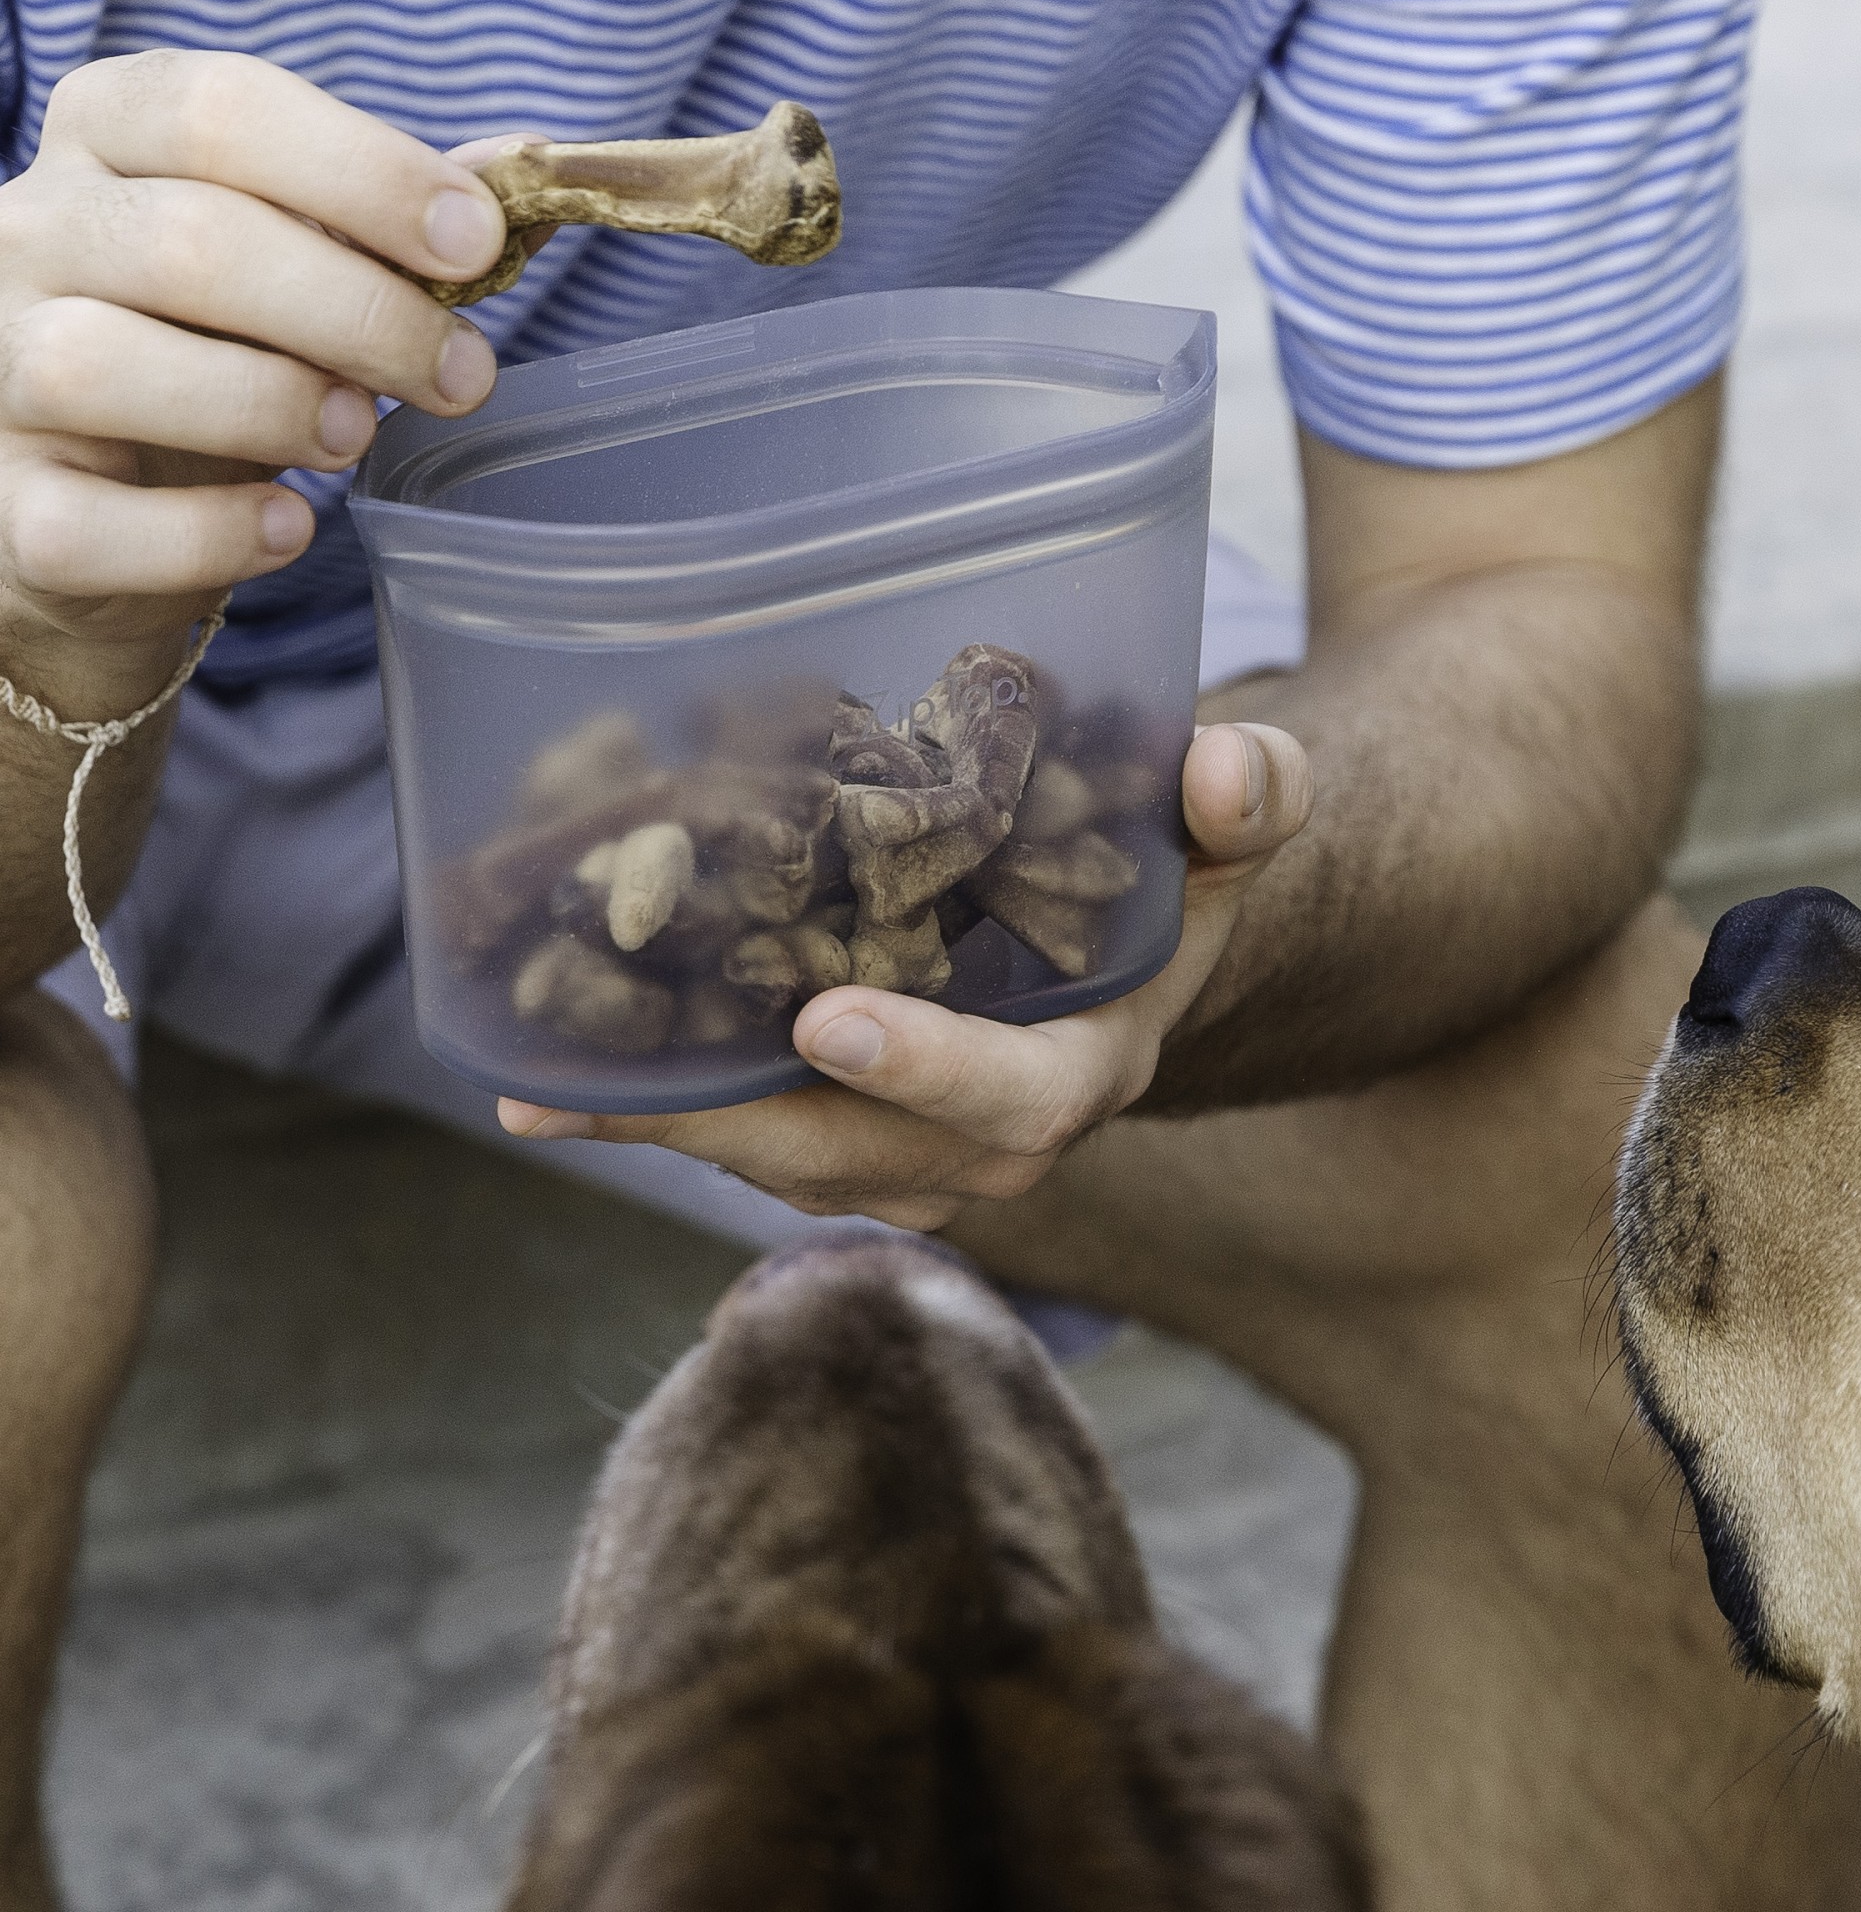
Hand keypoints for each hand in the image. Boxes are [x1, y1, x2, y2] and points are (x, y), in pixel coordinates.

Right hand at [0, 49, 507, 687]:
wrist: (103, 505)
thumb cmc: (219, 356)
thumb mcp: (299, 267)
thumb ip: (390, 222)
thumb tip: (524, 174)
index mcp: (107, 139)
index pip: (218, 110)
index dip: (363, 171)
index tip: (476, 242)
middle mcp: (28, 236)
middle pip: (191, 242)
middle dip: (360, 313)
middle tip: (460, 375)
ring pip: (106, 364)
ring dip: (270, 403)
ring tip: (355, 437)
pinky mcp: (7, 506)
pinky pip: (88, 523)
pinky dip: (209, 533)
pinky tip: (287, 527)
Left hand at [496, 721, 1314, 1231]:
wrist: (1110, 964)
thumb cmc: (1154, 890)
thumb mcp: (1214, 842)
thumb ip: (1246, 804)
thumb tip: (1226, 768)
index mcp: (1077, 1072)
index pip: (1012, 1099)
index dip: (928, 1072)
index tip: (827, 1021)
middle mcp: (987, 1143)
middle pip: (856, 1156)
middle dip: (735, 1125)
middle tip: (615, 1081)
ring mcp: (905, 1157)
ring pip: (780, 1162)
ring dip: (666, 1131)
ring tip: (545, 1088)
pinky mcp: (840, 1141)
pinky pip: (747, 1140)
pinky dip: (657, 1113)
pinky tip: (549, 1076)